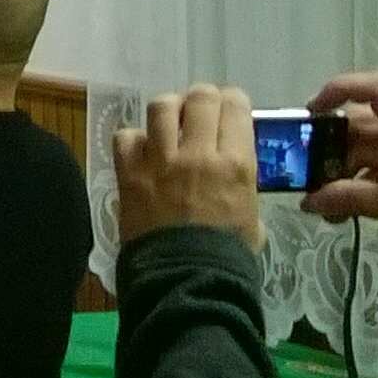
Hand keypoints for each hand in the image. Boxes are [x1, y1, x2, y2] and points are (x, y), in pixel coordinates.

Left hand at [113, 84, 262, 251]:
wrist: (185, 280)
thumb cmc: (227, 257)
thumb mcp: (252, 220)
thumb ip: (243, 190)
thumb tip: (233, 178)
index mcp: (236, 163)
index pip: (236, 106)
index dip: (233, 102)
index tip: (229, 109)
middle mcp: (199, 153)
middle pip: (200, 97)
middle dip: (202, 99)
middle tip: (199, 113)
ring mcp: (161, 160)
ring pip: (161, 106)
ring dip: (168, 111)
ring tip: (169, 124)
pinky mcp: (130, 173)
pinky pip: (125, 136)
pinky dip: (133, 140)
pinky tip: (141, 153)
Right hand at [302, 73, 377, 257]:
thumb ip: (354, 199)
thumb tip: (310, 202)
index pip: (376, 91)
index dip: (341, 90)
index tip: (311, 112)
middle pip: (362, 126)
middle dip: (330, 149)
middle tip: (303, 173)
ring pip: (366, 152)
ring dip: (342, 174)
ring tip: (321, 204)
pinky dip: (358, 186)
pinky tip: (340, 211)